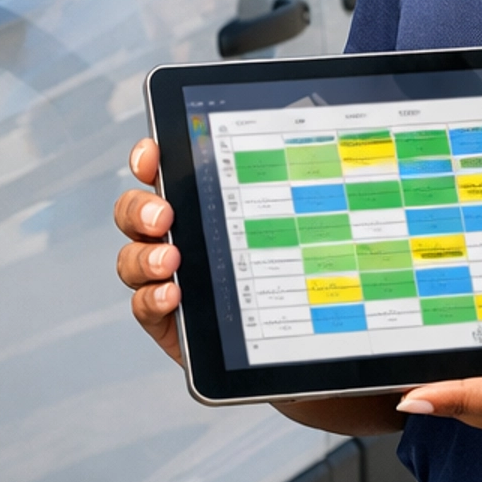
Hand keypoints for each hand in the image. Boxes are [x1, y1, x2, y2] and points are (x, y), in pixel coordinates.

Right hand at [113, 141, 403, 434]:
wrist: (311, 343)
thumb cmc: (311, 273)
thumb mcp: (315, 225)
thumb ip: (316, 189)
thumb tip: (350, 138)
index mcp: (208, 200)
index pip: (167, 168)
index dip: (149, 157)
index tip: (154, 154)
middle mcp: (181, 234)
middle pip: (136, 210)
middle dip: (140, 207)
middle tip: (166, 214)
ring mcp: (171, 277)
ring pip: (132, 258)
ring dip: (143, 255)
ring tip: (170, 262)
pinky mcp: (169, 321)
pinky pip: (143, 306)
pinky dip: (150, 297)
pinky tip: (172, 295)